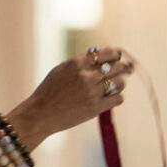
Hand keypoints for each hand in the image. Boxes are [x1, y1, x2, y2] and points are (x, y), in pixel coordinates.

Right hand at [9, 47, 133, 145]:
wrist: (40, 114)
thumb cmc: (49, 91)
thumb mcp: (61, 70)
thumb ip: (80, 62)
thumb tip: (99, 54)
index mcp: (77, 62)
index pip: (107, 53)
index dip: (116, 55)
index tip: (118, 58)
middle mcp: (86, 75)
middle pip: (117, 67)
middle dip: (123, 68)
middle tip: (126, 70)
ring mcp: (91, 92)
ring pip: (120, 82)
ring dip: (120, 83)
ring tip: (116, 85)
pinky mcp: (95, 108)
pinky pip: (118, 98)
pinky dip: (117, 97)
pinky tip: (111, 98)